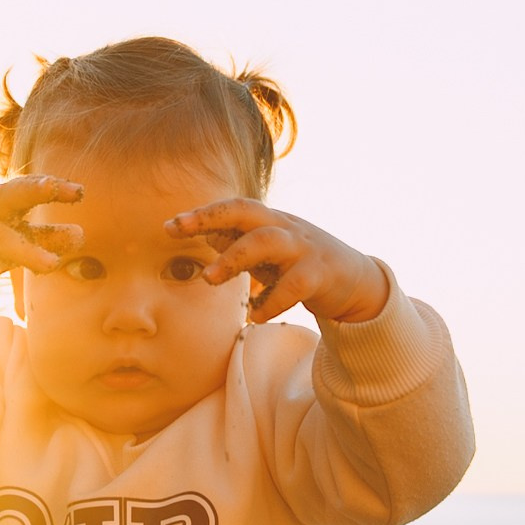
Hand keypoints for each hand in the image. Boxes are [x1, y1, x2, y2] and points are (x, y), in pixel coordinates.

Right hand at [0, 175, 84, 313]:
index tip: (79, 191)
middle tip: (56, 189)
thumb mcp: (11, 244)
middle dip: (31, 190)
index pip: (26, 190)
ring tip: (50, 264)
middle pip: (6, 196)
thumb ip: (42, 239)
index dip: (51, 187)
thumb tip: (79, 235)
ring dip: (23, 249)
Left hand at [164, 200, 389, 324]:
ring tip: (209, 280)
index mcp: (270, 221)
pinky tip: (255, 316)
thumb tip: (201, 233)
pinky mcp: (321, 274)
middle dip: (210, 218)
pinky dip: (270, 302)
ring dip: (234, 258)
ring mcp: (304, 248)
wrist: (356, 282)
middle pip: (246, 211)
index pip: (232, 208)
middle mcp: (286, 227)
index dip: (201, 214)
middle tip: (179, 231)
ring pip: (267, 241)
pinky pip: (293, 286)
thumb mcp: (268, 252)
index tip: (169, 226)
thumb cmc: (302, 265)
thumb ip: (238, 242)